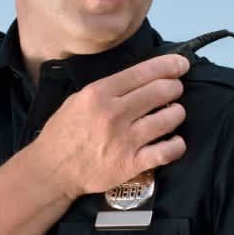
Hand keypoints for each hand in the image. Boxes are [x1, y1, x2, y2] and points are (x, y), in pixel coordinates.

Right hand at [33, 53, 188, 198]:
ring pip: (169, 119)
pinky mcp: (132, 163)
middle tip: (174, 91)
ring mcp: (125, 139)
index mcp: (98, 94)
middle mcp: (114, 113)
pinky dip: (177, 144)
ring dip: (176, 113)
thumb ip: (105, 90)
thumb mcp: (76, 100)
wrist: (52, 169)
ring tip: (173, 114)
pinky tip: (175, 141)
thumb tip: (138, 80)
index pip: (142, 72)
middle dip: (174, 88)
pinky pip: (167, 151)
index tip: (181, 65)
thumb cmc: (63, 133)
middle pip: (160, 92)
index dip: (168, 66)